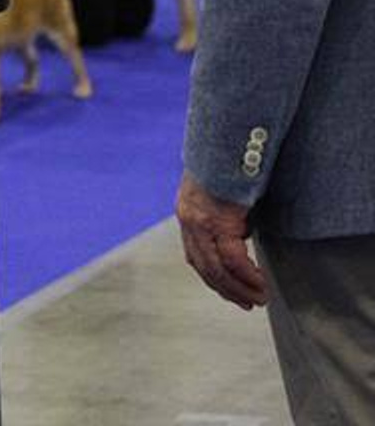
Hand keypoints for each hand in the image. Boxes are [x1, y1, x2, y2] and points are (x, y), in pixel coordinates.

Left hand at [176, 172, 267, 308]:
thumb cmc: (227, 165)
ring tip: (258, 297)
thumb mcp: (219, 194)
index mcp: (187, 214)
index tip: (230, 292)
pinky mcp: (217, 221)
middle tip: (248, 303)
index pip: (195, 256)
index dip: (212, 279)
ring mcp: (201, 222)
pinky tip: (260, 282)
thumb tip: (240, 235)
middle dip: (227, 290)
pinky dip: (247, 275)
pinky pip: (233, 259)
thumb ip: (223, 216)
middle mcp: (189, 220)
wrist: (225, 144)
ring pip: (217, 268)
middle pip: (205, 268)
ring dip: (239, 288)